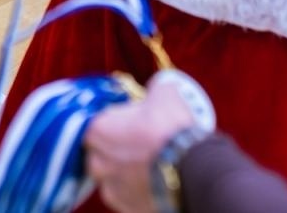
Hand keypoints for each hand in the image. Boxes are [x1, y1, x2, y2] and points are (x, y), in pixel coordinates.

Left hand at [84, 74, 199, 212]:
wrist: (194, 172)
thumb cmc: (172, 131)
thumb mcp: (165, 96)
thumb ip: (155, 89)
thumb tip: (159, 87)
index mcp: (96, 131)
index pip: (93, 124)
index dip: (111, 122)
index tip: (127, 121)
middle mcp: (97, 163)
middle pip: (99, 152)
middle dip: (115, 147)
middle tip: (138, 143)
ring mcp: (111, 189)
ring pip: (111, 176)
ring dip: (124, 170)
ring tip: (148, 164)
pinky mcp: (126, 208)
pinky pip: (126, 195)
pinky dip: (136, 189)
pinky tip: (152, 181)